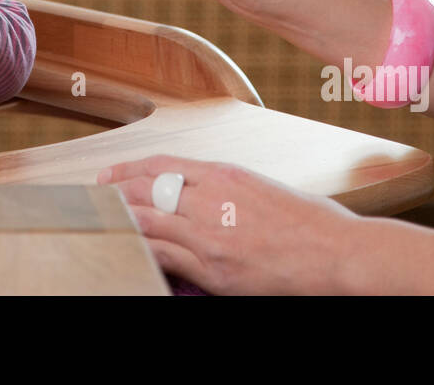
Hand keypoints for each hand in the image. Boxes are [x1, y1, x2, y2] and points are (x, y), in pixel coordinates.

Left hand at [97, 155, 363, 294]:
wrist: (339, 254)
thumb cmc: (313, 224)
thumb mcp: (265, 189)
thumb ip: (229, 189)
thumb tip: (202, 195)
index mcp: (227, 174)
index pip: (163, 165)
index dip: (129, 169)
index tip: (110, 174)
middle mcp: (213, 199)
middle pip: (147, 189)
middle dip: (116, 193)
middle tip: (94, 198)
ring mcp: (211, 235)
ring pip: (149, 220)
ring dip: (121, 219)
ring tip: (101, 221)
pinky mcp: (216, 269)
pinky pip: (165, 255)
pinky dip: (141, 249)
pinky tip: (126, 248)